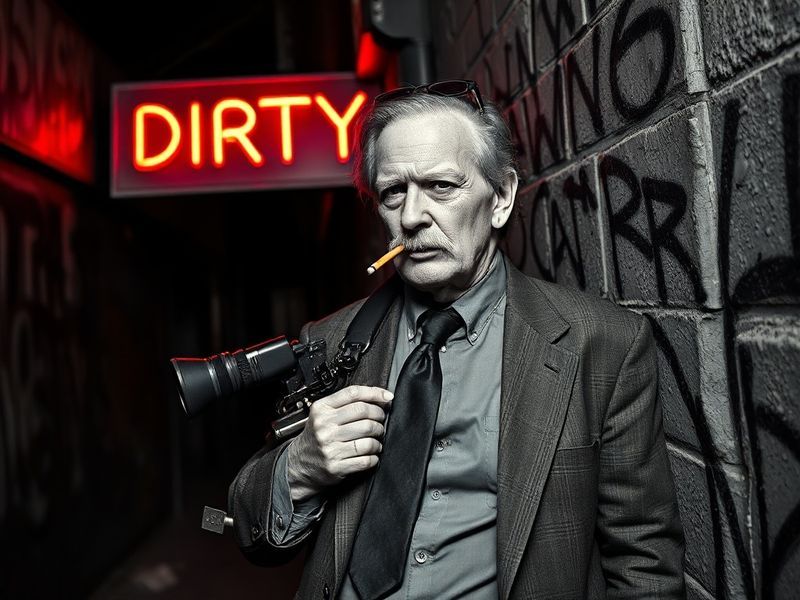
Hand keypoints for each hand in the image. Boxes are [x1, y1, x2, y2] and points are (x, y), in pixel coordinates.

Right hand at [286, 385, 392, 501]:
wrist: (298, 465)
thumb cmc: (315, 438)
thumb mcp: (323, 415)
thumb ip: (346, 404)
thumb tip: (380, 397)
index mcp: (321, 409)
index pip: (353, 394)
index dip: (375, 393)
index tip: (387, 397)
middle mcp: (324, 427)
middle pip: (364, 414)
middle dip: (379, 417)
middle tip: (380, 421)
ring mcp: (330, 447)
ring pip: (369, 437)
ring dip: (378, 438)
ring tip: (376, 439)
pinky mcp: (336, 466)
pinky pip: (367, 459)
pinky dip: (374, 456)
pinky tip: (371, 453)